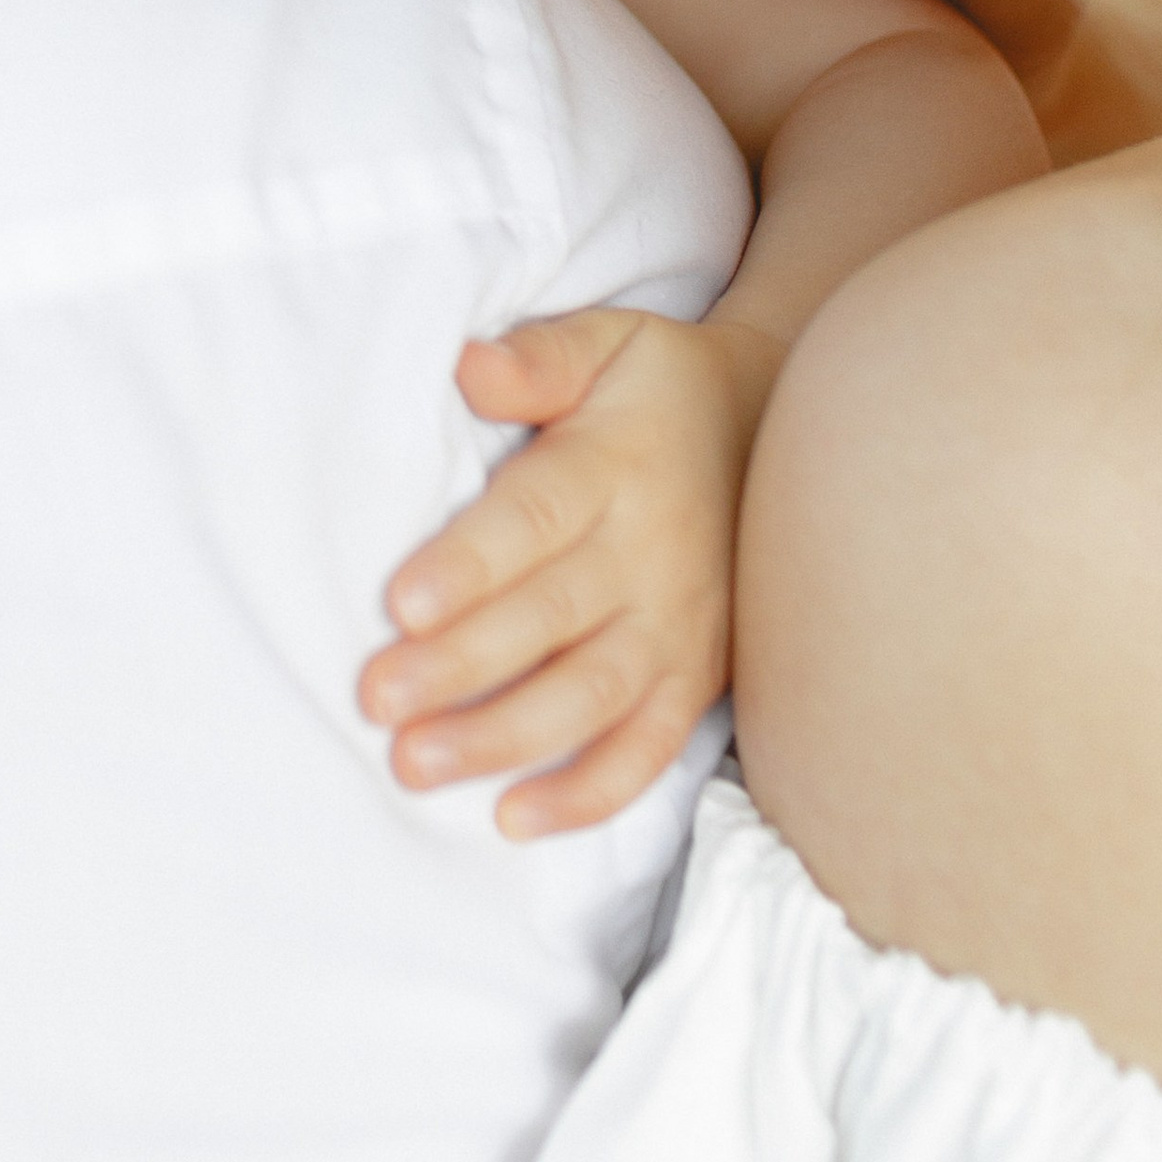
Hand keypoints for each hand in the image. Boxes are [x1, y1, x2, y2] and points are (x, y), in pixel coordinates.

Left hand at [356, 308, 781, 839]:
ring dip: (501, 738)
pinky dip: (588, 793)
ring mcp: (678, 626)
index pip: (534, 521)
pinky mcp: (697, 679)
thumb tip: (470, 367)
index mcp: (615, 466)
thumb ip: (541, 357)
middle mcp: (650, 554)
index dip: (470, 565)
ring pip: (588, 697)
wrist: (784, 435)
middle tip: (377, 702)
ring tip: (415, 766)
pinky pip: (648, 749)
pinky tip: (513, 819)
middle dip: (460, 666)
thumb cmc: (661, 390)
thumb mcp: (609, 343)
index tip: (399, 604)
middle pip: (548, 618)